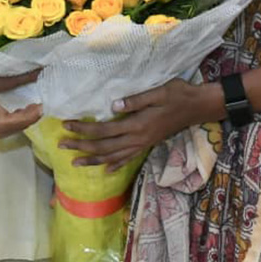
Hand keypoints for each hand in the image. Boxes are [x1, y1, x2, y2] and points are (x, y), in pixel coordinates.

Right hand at [0, 41, 42, 137]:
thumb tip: (18, 48)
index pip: (1, 85)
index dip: (23, 79)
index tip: (40, 72)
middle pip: (1, 125)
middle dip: (23, 121)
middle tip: (40, 107)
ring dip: (19, 124)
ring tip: (35, 111)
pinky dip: (13, 122)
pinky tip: (23, 110)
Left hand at [59, 77, 218, 172]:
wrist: (199, 107)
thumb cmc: (179, 94)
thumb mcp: (159, 91)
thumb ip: (136, 99)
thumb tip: (113, 104)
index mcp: (138, 124)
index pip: (104, 129)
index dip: (84, 129)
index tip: (67, 125)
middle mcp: (138, 138)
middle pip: (104, 146)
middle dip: (82, 146)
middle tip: (61, 146)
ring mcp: (143, 144)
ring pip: (113, 156)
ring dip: (93, 159)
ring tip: (75, 163)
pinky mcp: (148, 144)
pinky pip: (128, 158)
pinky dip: (115, 165)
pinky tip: (106, 170)